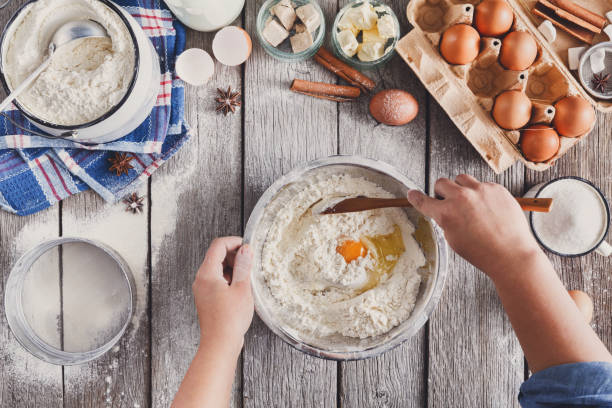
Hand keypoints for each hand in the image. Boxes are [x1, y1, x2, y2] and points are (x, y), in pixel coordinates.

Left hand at [192, 237, 253, 351]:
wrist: (220, 344)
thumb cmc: (229, 320)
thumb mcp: (242, 289)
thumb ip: (244, 266)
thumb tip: (246, 250)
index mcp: (207, 273)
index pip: (218, 246)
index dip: (234, 242)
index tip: (247, 246)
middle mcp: (201, 279)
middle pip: (216, 256)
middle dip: (234, 255)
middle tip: (249, 262)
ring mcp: (203, 289)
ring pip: (218, 268)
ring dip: (233, 268)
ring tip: (247, 277)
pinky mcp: (207, 298)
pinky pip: (218, 280)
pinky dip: (230, 279)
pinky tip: (241, 288)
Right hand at [406, 175, 540, 277]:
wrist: (511, 254)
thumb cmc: (483, 252)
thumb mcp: (453, 239)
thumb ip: (445, 220)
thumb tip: (443, 211)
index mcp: (446, 213)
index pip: (424, 201)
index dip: (416, 197)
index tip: (412, 193)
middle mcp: (461, 198)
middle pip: (442, 182)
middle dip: (442, 191)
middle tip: (449, 201)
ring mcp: (480, 190)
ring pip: (462, 178)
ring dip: (461, 187)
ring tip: (469, 202)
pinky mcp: (496, 188)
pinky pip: (483, 184)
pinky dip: (481, 193)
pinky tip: (487, 208)